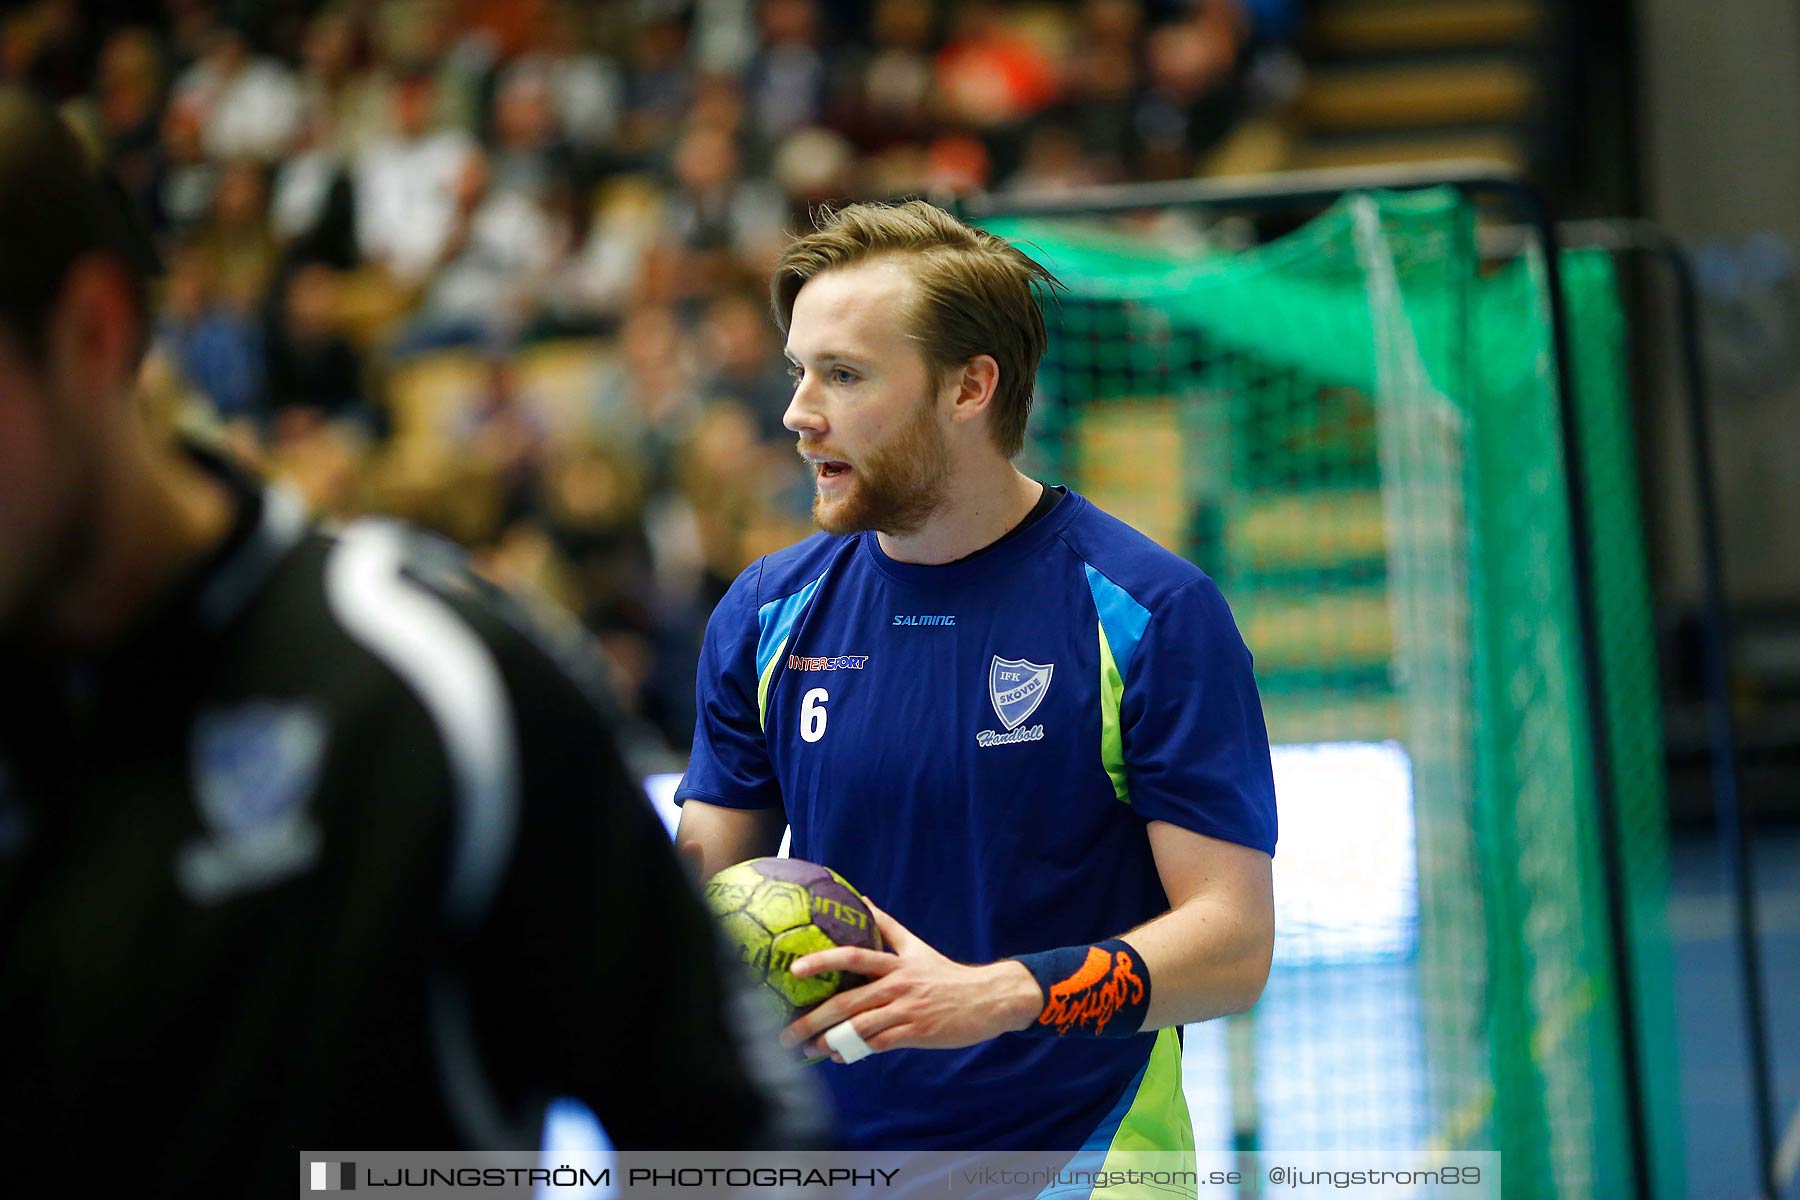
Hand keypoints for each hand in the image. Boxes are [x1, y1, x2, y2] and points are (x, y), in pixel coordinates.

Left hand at [779, 899, 1043, 1061]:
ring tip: (808, 1048)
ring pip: (859, 1028)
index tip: (793, 969)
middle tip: (786, 1032)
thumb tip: (862, 898)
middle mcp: (897, 985)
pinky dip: (855, 1051)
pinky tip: (839, 1056)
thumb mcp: (916, 946)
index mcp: (895, 963)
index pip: (852, 957)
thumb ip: (887, 925)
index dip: (822, 961)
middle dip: (812, 1019)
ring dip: (829, 1041)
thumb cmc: (945, 974)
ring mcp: (906, 1011)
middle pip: (847, 1002)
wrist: (986, 999)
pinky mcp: (916, 1033)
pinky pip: (878, 1045)